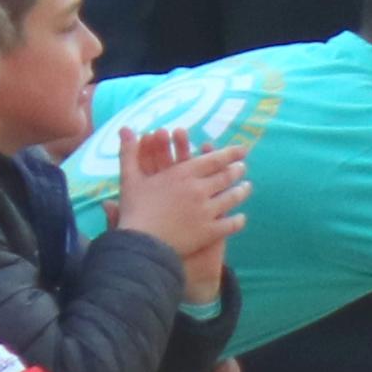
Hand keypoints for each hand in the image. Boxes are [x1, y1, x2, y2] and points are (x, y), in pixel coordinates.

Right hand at [110, 128, 244, 297]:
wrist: (141, 243)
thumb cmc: (134, 209)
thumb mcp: (130, 177)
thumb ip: (130, 152)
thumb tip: (124, 128)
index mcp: (184, 173)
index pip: (214, 159)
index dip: (231, 153)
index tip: (242, 150)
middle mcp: (200, 189)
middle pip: (226, 177)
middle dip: (237, 170)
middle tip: (243, 168)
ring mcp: (207, 211)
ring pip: (232, 198)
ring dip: (242, 191)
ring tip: (247, 187)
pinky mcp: (209, 232)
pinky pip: (230, 225)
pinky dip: (238, 220)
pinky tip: (241, 218)